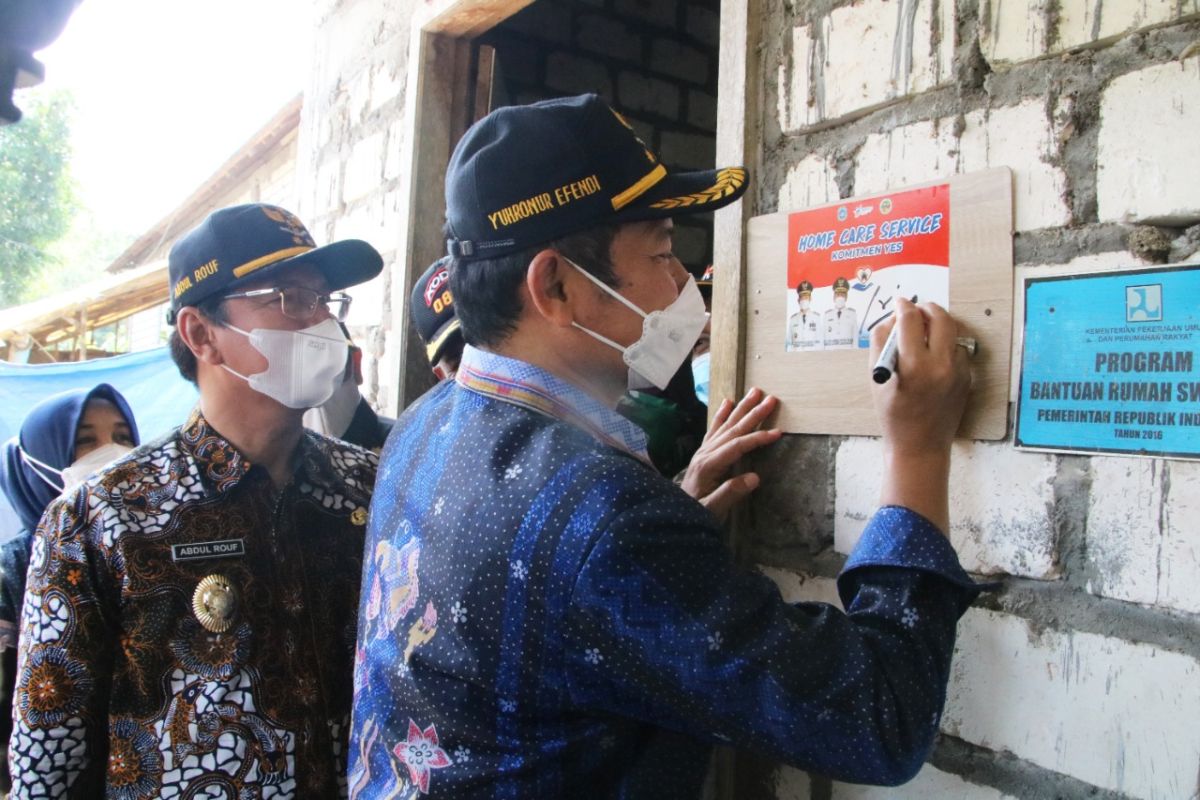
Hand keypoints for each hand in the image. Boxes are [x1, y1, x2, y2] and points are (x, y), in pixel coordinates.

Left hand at [680, 387, 781, 521]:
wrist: (673, 516)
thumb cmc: (695, 515)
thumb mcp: (713, 510)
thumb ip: (731, 493)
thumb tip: (755, 477)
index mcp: (708, 466)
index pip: (737, 446)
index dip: (757, 438)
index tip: (778, 432)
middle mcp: (705, 454)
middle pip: (732, 429)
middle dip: (753, 414)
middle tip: (771, 399)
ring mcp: (703, 451)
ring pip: (725, 425)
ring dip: (741, 408)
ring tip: (755, 392)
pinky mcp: (703, 453)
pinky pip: (714, 429)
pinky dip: (721, 415)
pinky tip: (727, 402)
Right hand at [870, 298, 971, 530]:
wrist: (919, 446)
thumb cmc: (893, 415)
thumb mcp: (877, 378)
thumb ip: (881, 343)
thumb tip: (892, 318)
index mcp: (914, 365)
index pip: (910, 320)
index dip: (903, 307)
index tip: (899, 303)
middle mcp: (940, 365)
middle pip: (939, 317)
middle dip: (925, 308)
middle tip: (915, 310)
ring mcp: (958, 372)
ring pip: (952, 331)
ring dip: (938, 325)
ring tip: (923, 332)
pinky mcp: (967, 378)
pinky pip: (958, 349)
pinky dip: (945, 345)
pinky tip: (933, 355)